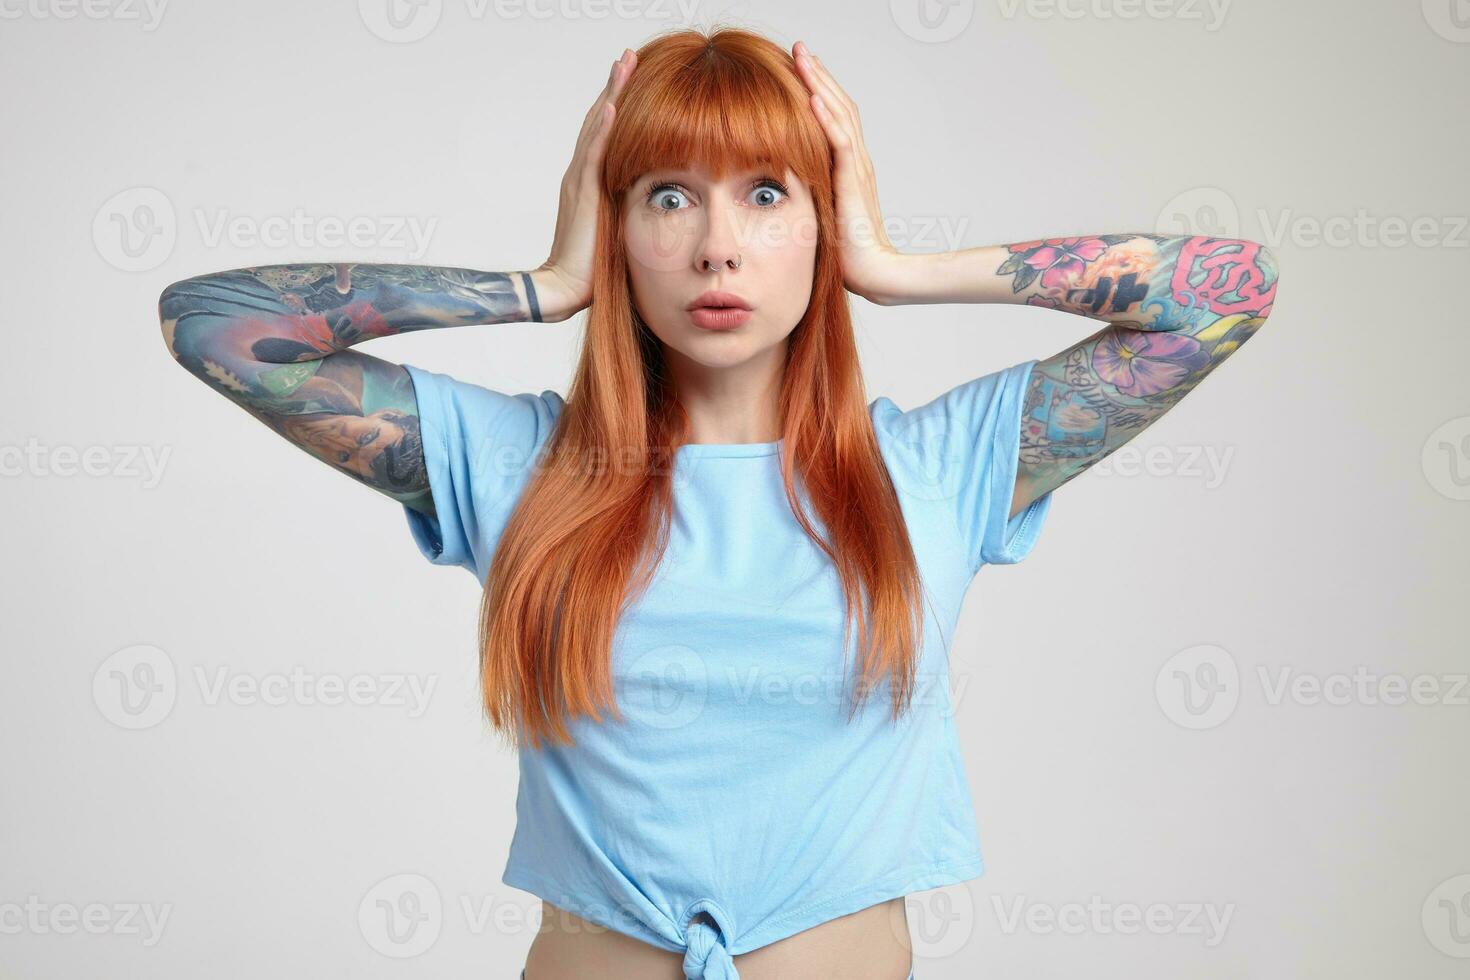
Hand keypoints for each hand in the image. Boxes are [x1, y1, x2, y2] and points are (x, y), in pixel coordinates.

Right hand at [534, 47, 637, 321]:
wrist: (564, 287)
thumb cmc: (592, 269)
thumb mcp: (618, 229)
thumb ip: (629, 210)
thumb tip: (657, 203)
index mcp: (590, 182)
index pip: (606, 134)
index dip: (619, 105)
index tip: (635, 79)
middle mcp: (581, 174)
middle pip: (600, 120)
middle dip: (616, 88)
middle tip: (629, 57)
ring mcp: (579, 181)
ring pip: (596, 127)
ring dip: (611, 95)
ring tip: (624, 65)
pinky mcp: (582, 194)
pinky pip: (593, 154)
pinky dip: (603, 129)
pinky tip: (614, 106)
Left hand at [793, 41, 907, 305]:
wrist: (874, 274)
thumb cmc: (847, 255)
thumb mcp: (821, 215)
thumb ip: (809, 196)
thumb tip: (780, 190)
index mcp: (849, 168)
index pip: (834, 118)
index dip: (818, 91)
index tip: (797, 70)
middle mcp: (857, 161)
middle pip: (839, 106)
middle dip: (818, 75)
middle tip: (799, 48)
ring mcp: (858, 169)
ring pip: (841, 114)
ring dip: (821, 84)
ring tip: (803, 58)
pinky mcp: (854, 182)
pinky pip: (841, 142)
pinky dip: (827, 117)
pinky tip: (813, 97)